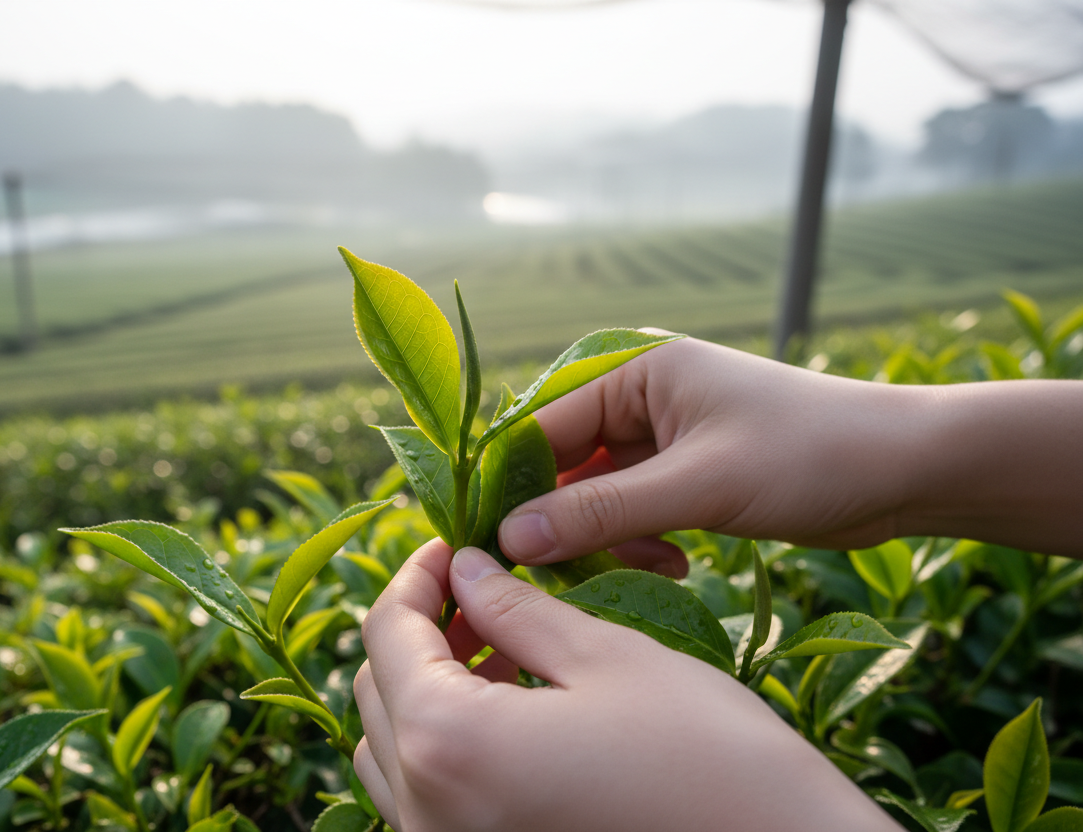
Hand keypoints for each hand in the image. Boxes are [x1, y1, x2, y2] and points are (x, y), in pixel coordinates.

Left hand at [353, 539, 899, 831]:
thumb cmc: (708, 755)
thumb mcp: (606, 658)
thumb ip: (517, 610)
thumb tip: (468, 570)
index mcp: (449, 744)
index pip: (387, 635)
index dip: (416, 577)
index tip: (453, 545)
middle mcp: (428, 813)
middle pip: (378, 693)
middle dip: (419, 629)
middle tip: (479, 588)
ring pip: (393, 753)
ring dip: (427, 687)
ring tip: (497, 646)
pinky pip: (427, 800)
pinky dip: (447, 744)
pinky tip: (512, 710)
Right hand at [498, 336, 1082, 562]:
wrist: (907, 470)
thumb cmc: (807, 456)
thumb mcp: (699, 485)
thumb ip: (604, 512)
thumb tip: (511, 539)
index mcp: (638, 372)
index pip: (545, 426)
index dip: (513, 484)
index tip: (488, 541)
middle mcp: (644, 399)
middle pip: (568, 463)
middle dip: (562, 518)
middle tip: (551, 574)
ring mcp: (667, 440)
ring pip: (600, 495)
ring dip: (608, 537)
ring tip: (645, 565)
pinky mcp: (691, 476)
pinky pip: (637, 512)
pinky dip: (641, 541)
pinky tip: (676, 563)